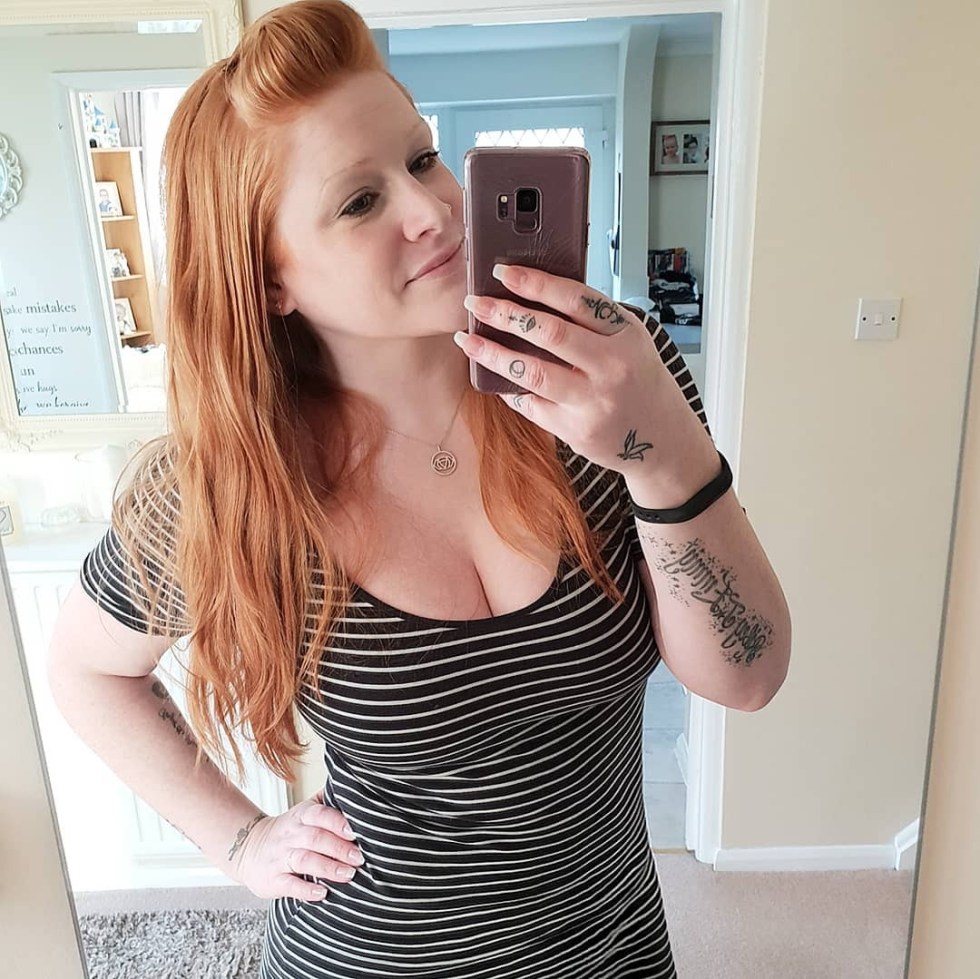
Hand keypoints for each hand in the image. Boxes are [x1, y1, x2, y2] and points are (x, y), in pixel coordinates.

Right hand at [230, 791, 363, 902]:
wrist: (247, 848)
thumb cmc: (288, 831)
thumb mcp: (304, 811)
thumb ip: (327, 801)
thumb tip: (355, 787)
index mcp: (301, 816)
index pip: (319, 815)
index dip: (337, 823)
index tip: (355, 832)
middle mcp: (290, 835)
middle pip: (315, 838)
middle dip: (339, 848)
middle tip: (360, 858)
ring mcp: (280, 858)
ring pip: (304, 860)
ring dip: (328, 868)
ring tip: (348, 874)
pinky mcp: (272, 880)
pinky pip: (289, 885)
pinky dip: (306, 890)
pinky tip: (322, 893)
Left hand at [456, 264, 712, 482]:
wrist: (662, 439)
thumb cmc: (640, 382)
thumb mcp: (630, 342)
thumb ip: (592, 321)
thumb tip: (533, 294)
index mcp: (626, 335)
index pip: (575, 299)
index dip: (536, 283)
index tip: (504, 272)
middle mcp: (611, 367)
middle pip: (549, 333)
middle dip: (505, 314)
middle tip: (476, 302)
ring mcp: (593, 402)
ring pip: (532, 372)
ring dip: (493, 353)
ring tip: (467, 339)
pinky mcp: (576, 430)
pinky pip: (531, 404)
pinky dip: (509, 387)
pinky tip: (492, 374)